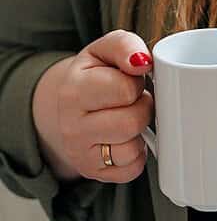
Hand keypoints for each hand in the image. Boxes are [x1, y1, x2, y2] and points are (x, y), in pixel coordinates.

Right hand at [32, 29, 154, 183]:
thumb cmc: (95, 74)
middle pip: (132, 121)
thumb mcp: (105, 49)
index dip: (137, 82)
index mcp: (73, 90)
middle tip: (133, 100)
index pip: (126, 90)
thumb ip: (125, 46)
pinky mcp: (95, 174)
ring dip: (140, 130)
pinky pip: (133, 169)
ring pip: (132, 148)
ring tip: (128, 116)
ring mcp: (81, 155)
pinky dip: (137, 153)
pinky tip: (125, 138)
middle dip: (142, 106)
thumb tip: (143, 62)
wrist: (70, 105)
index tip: (130, 80)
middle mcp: (71, 127)